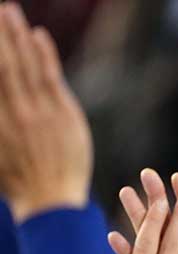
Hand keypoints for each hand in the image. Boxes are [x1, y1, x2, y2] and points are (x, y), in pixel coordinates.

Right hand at [0, 4, 91, 222]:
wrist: (50, 201)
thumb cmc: (19, 183)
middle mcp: (12, 111)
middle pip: (1, 63)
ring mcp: (38, 111)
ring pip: (24, 65)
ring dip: (16, 36)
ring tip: (9, 11)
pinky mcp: (62, 115)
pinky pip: (50, 77)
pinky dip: (43, 55)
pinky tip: (37, 36)